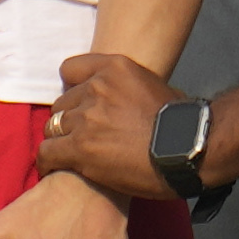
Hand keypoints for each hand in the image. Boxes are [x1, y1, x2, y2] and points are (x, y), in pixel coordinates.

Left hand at [32, 50, 178, 206]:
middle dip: (69, 119)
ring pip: (53, 127)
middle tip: (82, 136)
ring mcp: (87, 117)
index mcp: (114, 68)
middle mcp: (96, 88)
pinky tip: (54, 169)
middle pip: (61, 103)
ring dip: (60, 140)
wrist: (190, 150)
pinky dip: (48, 162)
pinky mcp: (80, 147)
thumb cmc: (182, 124)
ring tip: (70, 155)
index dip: (73, 90)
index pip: (70, 70)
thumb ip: (128, 87)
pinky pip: (48, 152)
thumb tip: (123, 100)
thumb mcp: (155, 87)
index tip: (80, 104)